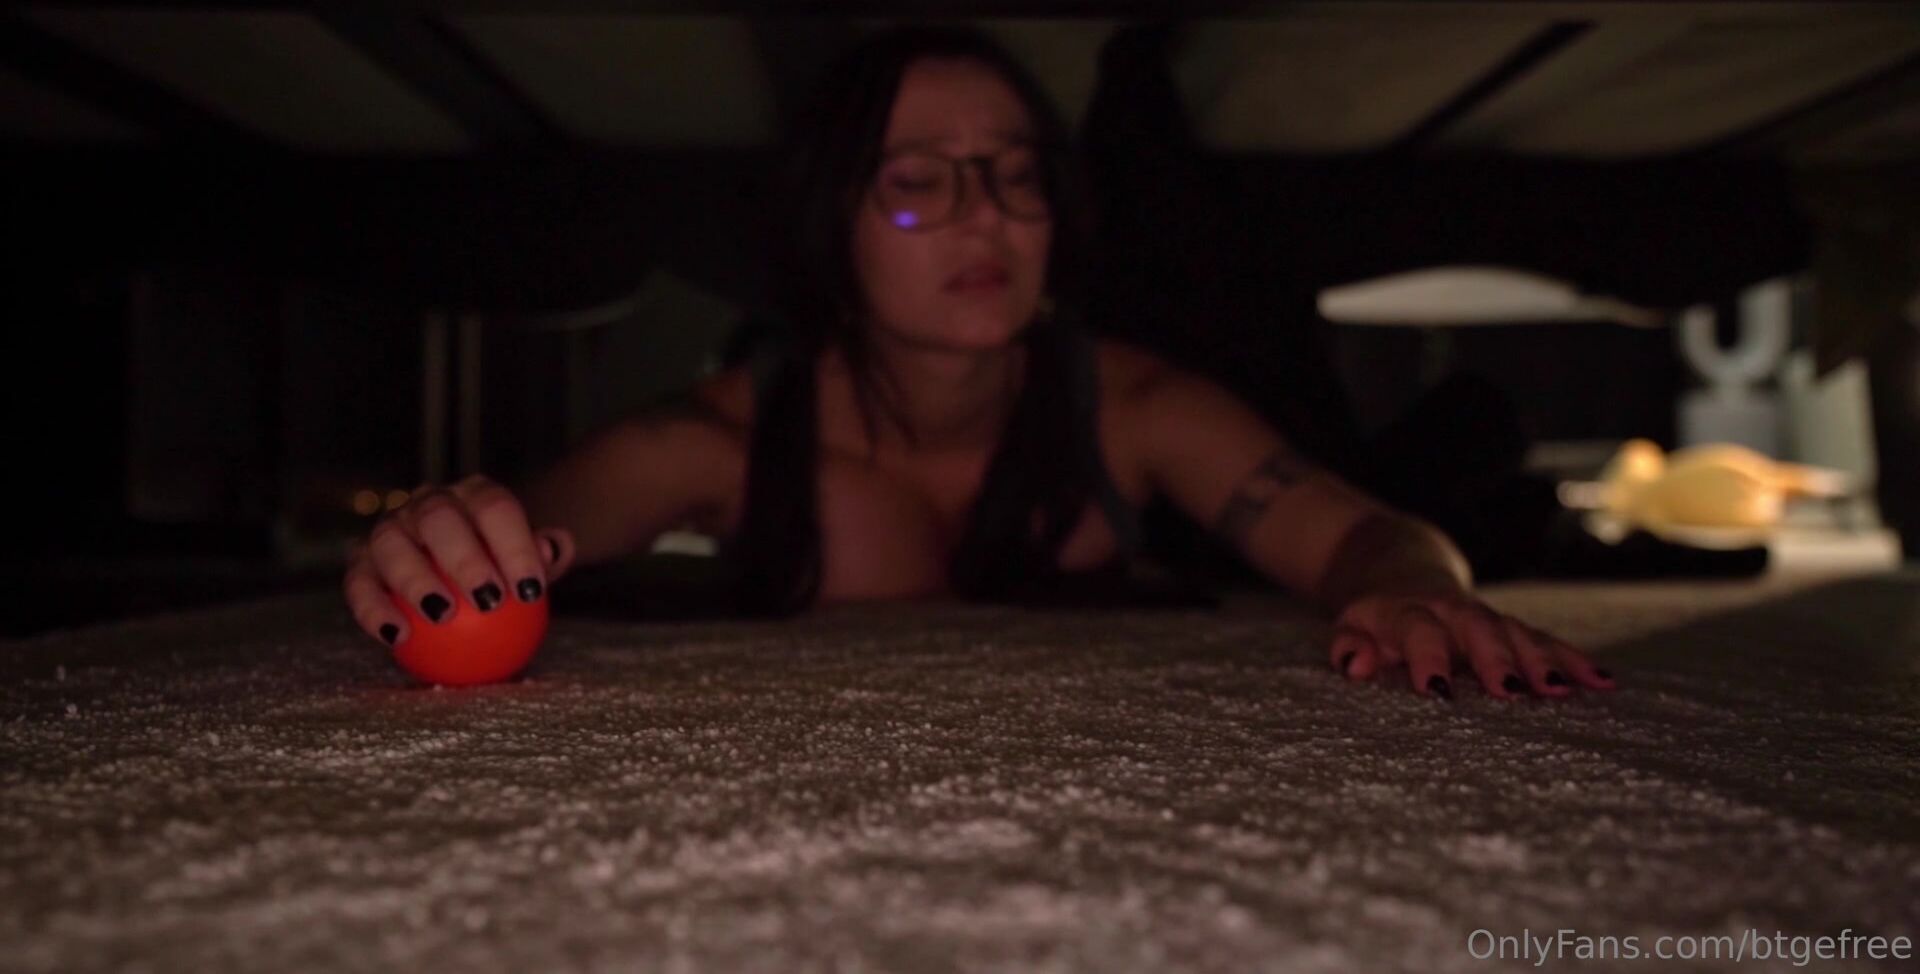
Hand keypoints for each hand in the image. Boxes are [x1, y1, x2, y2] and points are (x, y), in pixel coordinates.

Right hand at [342, 474, 575, 648]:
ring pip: (389, 542)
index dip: (513, 545)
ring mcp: (390, 528)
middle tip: (488, 601)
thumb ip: (547, 554)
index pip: (494, 507)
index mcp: (474, 494)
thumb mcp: (533, 559)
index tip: (530, 591)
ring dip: (414, 579)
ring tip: (441, 616)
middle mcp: (427, 502)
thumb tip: (554, 550)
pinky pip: (358, 583)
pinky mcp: (362, 561)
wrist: (464, 566)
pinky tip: (397, 638)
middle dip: (463, 557)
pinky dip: (373, 609)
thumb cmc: (505, 566)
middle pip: (438, 517)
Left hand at [1328, 591, 1616, 700]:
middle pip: (1479, 628)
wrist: (1403, 574)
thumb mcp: (1352, 629)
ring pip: (1519, 633)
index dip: (1429, 656)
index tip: (1439, 691)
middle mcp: (1453, 611)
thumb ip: (1349, 646)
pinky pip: (1547, 641)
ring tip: (1564, 690)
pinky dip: (1574, 660)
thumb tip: (1355, 664)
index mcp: (1408, 612)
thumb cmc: (1377, 621)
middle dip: (1497, 658)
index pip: (1418, 629)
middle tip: (1512, 691)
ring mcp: (1487, 618)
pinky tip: (1603, 682)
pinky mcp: (1514, 629)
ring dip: (1543, 661)